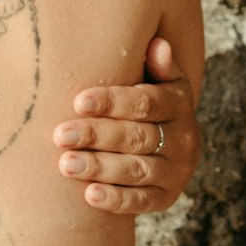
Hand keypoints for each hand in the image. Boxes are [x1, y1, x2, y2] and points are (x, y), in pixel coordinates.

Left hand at [53, 37, 200, 214]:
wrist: (173, 144)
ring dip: (100, 167)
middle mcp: (184, 138)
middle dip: (96, 136)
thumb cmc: (151, 101)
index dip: (113, 102)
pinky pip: (141, 202)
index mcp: (179, 104)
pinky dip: (116, 200)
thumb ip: (158, 65)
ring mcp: (177, 171)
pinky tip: (89, 196)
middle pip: (136, 137)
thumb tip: (157, 44)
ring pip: (136, 170)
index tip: (79, 101)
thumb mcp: (160, 79)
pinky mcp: (167, 197)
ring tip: (67, 164)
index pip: (145, 103)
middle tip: (61, 135)